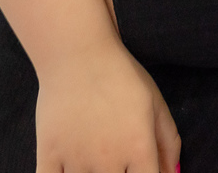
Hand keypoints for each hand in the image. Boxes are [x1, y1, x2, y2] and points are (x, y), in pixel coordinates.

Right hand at [35, 42, 178, 172]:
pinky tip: (69, 170)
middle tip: (117, 161)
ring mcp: (77, 161)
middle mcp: (109, 160)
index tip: (141, 169)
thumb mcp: (156, 104)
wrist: (78, 55)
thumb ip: (169, 142)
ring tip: (96, 160)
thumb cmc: (121, 77)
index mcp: (138, 148)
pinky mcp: (48, 156)